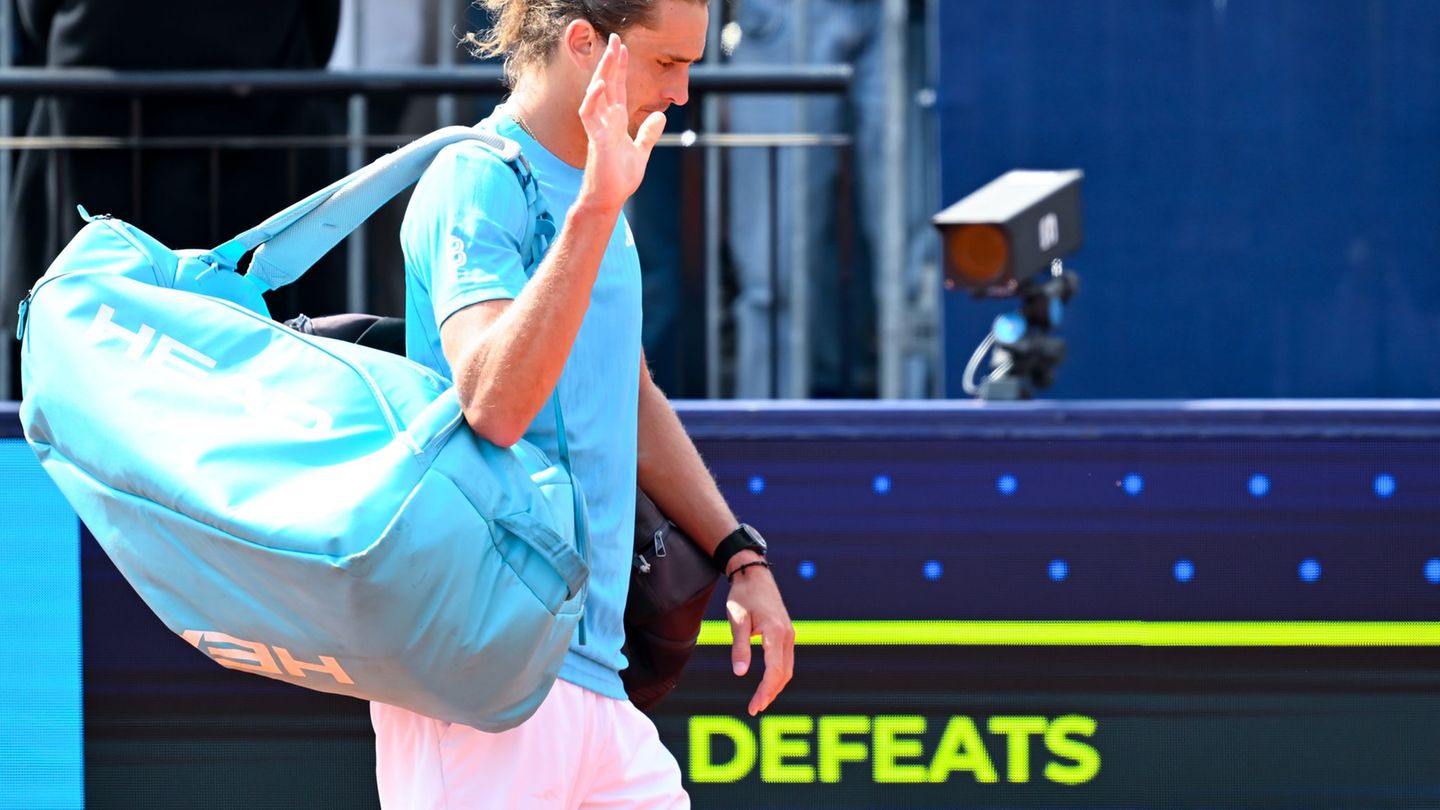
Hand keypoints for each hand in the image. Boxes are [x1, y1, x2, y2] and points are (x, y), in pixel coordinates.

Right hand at [576, 34, 665, 213]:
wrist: (609, 200)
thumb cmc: (619, 179)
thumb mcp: (640, 152)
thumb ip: (648, 134)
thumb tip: (660, 116)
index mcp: (615, 122)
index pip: (617, 89)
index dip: (619, 68)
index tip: (622, 48)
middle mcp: (604, 122)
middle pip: (606, 85)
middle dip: (610, 62)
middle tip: (615, 39)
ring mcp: (598, 130)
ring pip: (596, 95)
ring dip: (602, 74)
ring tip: (609, 55)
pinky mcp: (596, 141)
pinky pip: (590, 116)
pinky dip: (594, 100)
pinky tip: (601, 85)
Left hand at [725, 553, 794, 715]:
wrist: (754, 574)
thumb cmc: (743, 596)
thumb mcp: (737, 620)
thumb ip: (739, 647)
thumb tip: (740, 673)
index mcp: (775, 632)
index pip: (774, 671)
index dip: (765, 691)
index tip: (754, 707)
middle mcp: (787, 635)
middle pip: (784, 673)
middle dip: (770, 693)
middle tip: (755, 709)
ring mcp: (789, 634)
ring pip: (787, 668)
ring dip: (776, 686)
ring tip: (760, 701)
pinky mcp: (786, 633)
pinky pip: (786, 660)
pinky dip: (778, 675)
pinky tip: (767, 683)